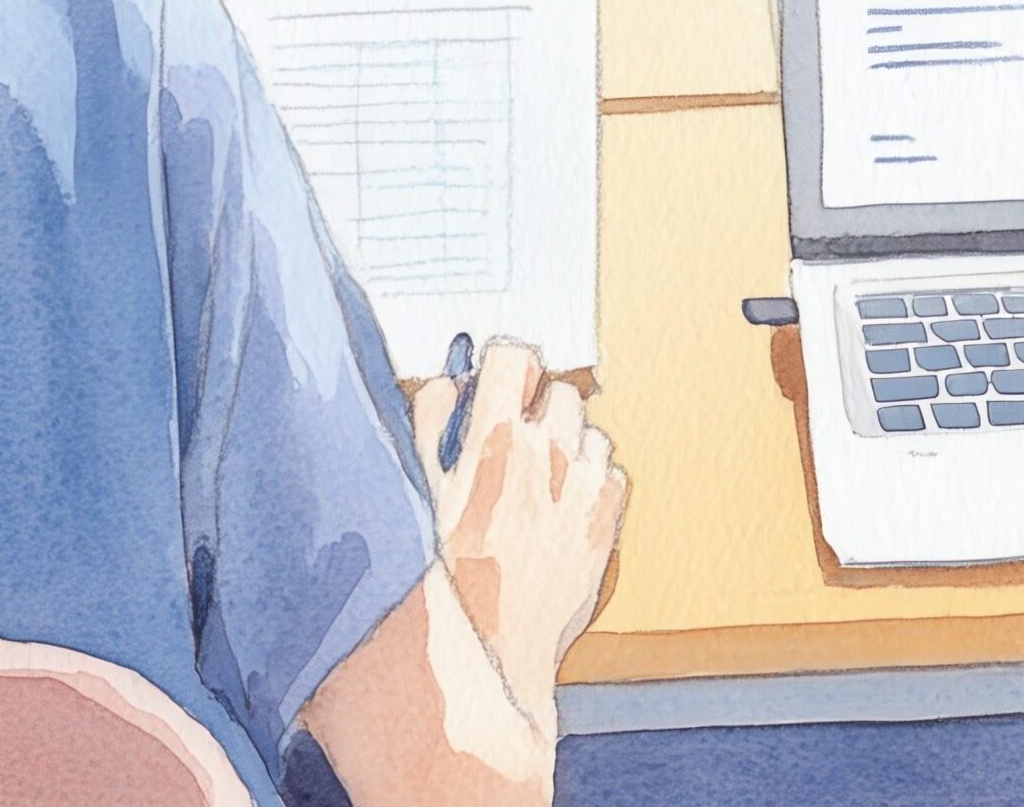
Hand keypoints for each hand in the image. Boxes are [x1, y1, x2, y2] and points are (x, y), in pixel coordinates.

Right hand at [412, 341, 625, 739]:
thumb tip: (448, 386)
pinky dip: (591, 481)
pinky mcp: (605, 525)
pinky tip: (559, 507)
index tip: (493, 383)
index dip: (502, 365)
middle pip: (559, 390)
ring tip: (535, 479)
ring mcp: (583, 490)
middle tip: (508, 439)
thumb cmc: (437, 590)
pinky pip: (611, 473)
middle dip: (535, 407)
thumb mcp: (412, 496)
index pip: (515, 356)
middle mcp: (547, 456)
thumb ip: (429, 426)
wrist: (482, 666)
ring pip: (590, 431)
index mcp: (493, 441)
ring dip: (566, 443)